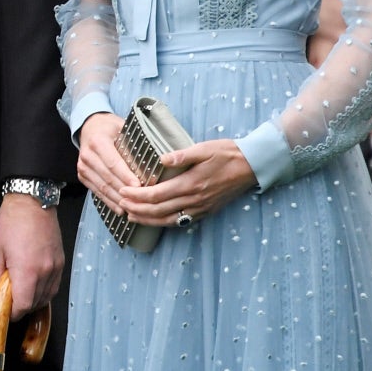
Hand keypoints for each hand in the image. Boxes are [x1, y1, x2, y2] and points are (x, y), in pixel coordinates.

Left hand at [0, 193, 63, 318]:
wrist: (33, 201)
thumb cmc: (11, 222)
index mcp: (27, 271)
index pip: (23, 306)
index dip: (12, 313)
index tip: (3, 310)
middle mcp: (45, 272)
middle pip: (35, 304)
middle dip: (21, 307)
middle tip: (8, 299)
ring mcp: (56, 268)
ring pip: (46, 298)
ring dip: (33, 301)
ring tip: (20, 291)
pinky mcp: (61, 263)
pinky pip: (54, 287)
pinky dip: (44, 292)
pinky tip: (33, 285)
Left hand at [77, 122, 254, 226]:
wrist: (251, 166)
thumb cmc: (227, 154)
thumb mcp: (204, 148)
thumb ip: (181, 155)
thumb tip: (160, 159)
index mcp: (191, 184)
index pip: (157, 195)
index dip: (137, 195)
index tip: (122, 191)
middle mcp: (194, 200)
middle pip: (158, 211)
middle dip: (136, 209)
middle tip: (120, 204)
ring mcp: (200, 208)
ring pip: (167, 219)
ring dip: (146, 219)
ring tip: (130, 215)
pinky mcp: (205, 211)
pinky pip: (179, 221)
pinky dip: (162, 222)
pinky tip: (153, 219)